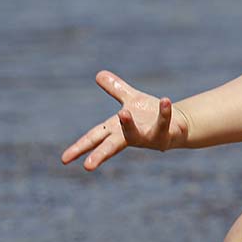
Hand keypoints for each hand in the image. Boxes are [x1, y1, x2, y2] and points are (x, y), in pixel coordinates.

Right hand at [61, 70, 189, 170]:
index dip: (80, 147)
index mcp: (117, 129)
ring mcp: (147, 137)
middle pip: (111, 145)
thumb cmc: (149, 116)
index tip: (64, 160)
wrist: (177, 123)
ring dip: (129, 125)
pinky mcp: (164, 134)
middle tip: (88, 166)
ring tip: (123, 113)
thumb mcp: (130, 99)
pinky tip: (165, 100)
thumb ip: (115, 89)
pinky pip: (163, 122)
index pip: (95, 138)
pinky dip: (164, 112)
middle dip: (100, 154)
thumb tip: (99, 74)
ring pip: (136, 135)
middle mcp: (130, 136)